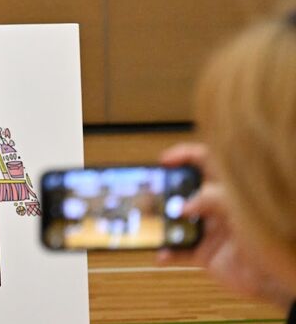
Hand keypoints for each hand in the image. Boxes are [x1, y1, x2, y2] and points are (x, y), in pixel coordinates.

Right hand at [158, 143, 295, 308]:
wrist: (280, 277)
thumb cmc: (275, 238)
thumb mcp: (242, 207)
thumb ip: (212, 198)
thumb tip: (184, 205)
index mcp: (229, 190)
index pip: (205, 163)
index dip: (184, 155)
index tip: (165, 160)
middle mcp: (217, 208)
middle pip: (184, 191)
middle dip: (166, 190)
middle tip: (153, 192)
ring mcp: (210, 230)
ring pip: (177, 221)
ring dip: (163, 222)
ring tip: (153, 222)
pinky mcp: (206, 254)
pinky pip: (181, 252)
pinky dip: (168, 253)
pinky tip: (161, 253)